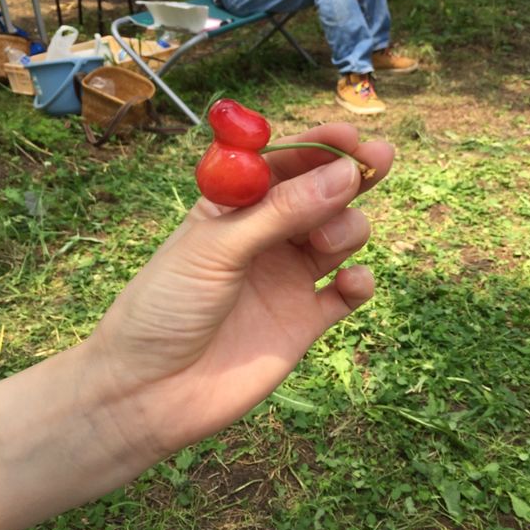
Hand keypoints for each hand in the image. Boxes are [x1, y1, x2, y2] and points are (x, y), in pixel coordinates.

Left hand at [91, 123, 393, 459]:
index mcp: (233, 207)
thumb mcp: (217, 247)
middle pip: (320, 194)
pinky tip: (351, 282)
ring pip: (339, 236)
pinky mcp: (304, 321)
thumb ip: (281, 212)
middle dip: (350, 175)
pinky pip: (347, 293)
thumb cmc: (165, 307)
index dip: (317, 146)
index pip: (282, 163)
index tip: (349, 136)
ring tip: (327, 241)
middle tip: (379, 160)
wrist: (149, 392)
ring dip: (346, 228)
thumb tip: (345, 174)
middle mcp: (265, 237)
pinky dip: (359, 282)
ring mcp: (287, 278)